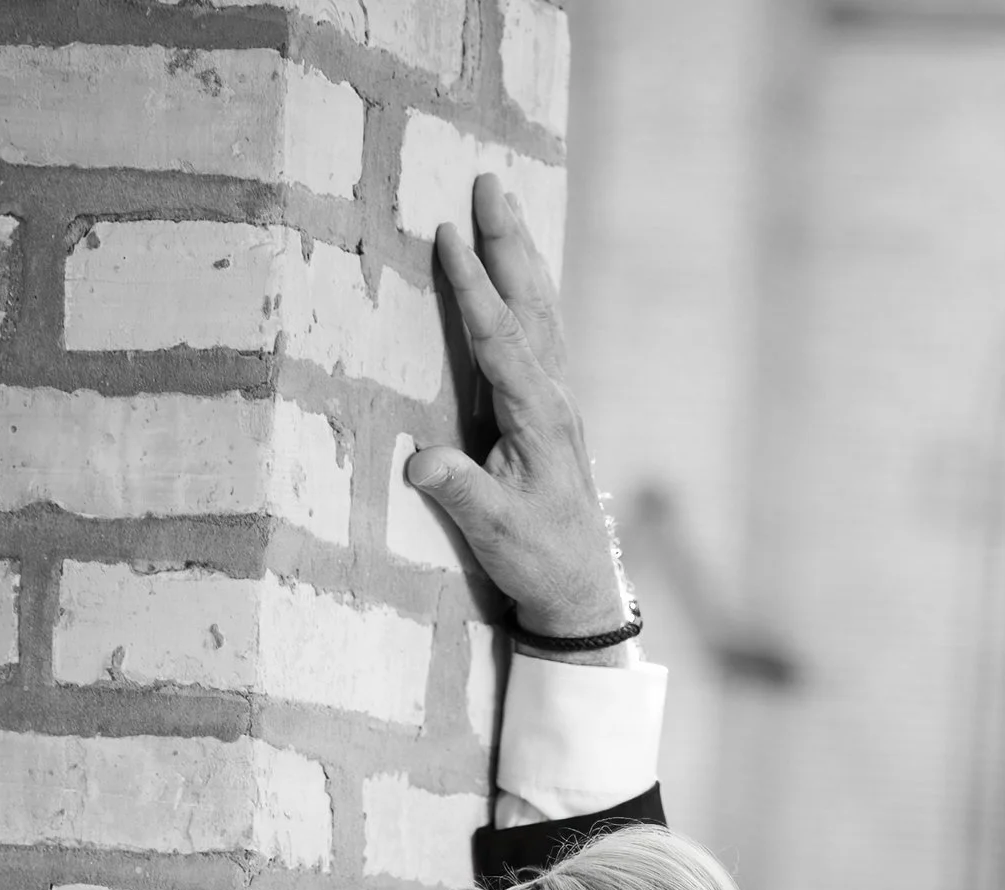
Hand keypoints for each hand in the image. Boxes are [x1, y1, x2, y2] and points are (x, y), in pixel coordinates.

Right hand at [405, 173, 627, 636]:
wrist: (581, 589)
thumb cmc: (538, 561)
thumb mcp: (496, 534)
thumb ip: (462, 494)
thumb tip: (423, 462)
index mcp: (538, 420)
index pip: (501, 341)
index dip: (474, 288)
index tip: (450, 236)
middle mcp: (554, 399)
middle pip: (531, 306)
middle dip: (508, 244)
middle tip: (489, 184)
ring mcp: (556, 401)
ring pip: (540, 312)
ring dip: (520, 256)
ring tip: (501, 204)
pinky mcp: (550, 409)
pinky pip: (539, 333)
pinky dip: (526, 290)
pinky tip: (518, 268)